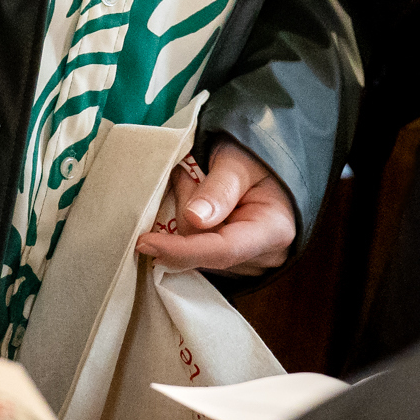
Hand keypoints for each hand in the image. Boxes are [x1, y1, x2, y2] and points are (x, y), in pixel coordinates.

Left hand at [136, 138, 295, 275]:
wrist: (267, 163)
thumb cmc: (255, 156)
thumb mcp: (238, 160)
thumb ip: (218, 189)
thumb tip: (194, 218)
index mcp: (274, 230)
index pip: (223, 251)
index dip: (182, 250)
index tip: (145, 242)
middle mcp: (264, 255)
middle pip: (204, 250)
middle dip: (185, 213)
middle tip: (186, 173)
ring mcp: (249, 263)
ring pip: (196, 252)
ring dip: (186, 218)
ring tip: (196, 183)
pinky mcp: (232, 264)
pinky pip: (198, 252)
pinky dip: (190, 228)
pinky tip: (198, 205)